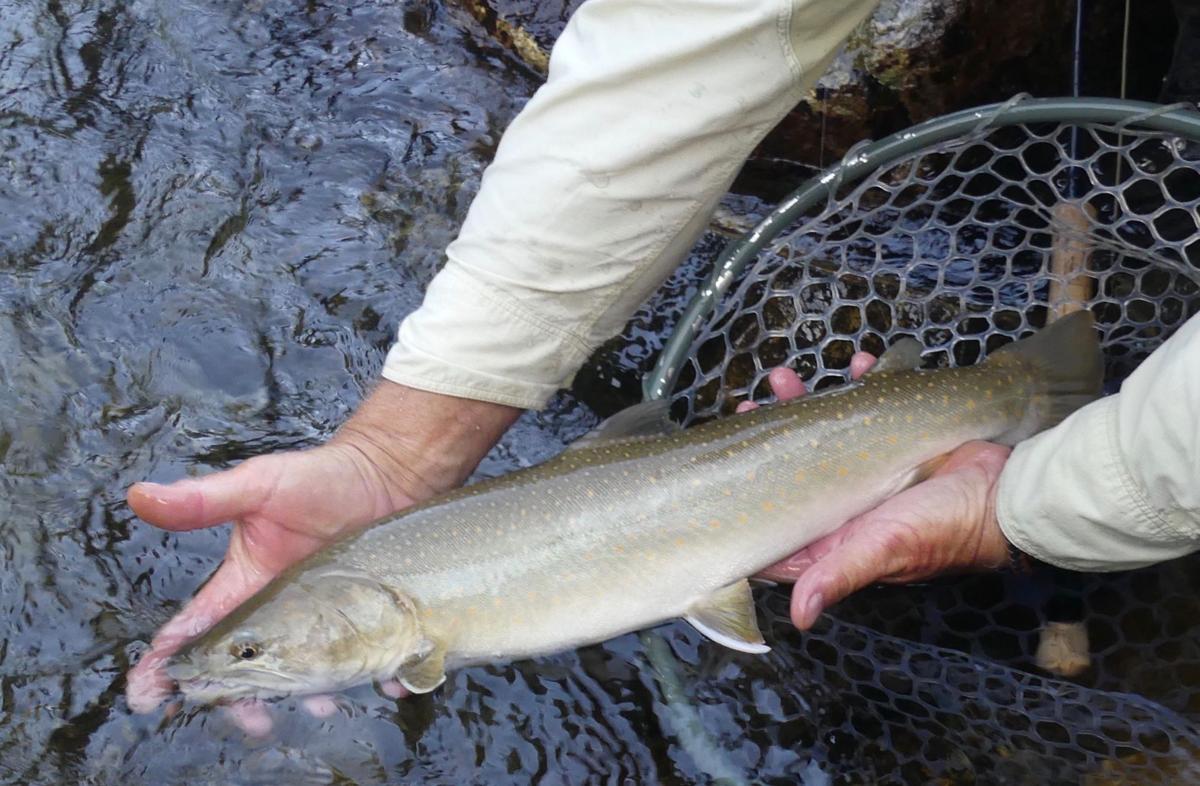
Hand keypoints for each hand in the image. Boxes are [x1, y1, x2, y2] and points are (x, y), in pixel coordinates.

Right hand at [126, 381, 518, 719]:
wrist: (385, 473)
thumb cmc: (318, 478)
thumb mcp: (258, 485)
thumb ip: (204, 499)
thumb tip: (138, 495)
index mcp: (244, 584)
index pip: (197, 628)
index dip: (168, 662)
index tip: (149, 695)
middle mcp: (279, 611)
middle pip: (248, 668)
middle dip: (242, 700)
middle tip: (252, 721)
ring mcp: (324, 619)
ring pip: (307, 672)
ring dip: (308, 693)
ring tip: (320, 704)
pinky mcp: (368, 619)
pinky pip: (371, 657)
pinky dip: (379, 676)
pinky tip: (388, 683)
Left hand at [737, 356, 1011, 630]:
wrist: (1006, 494)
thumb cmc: (943, 528)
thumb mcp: (883, 550)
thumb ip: (837, 574)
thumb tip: (799, 617)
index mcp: (830, 536)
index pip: (774, 527)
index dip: (743, 502)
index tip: (716, 473)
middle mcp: (841, 503)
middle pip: (789, 469)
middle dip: (767, 436)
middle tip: (751, 405)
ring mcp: (864, 466)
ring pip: (819, 431)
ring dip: (802, 403)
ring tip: (785, 378)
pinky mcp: (891, 436)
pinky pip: (868, 405)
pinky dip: (863, 383)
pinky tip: (861, 362)